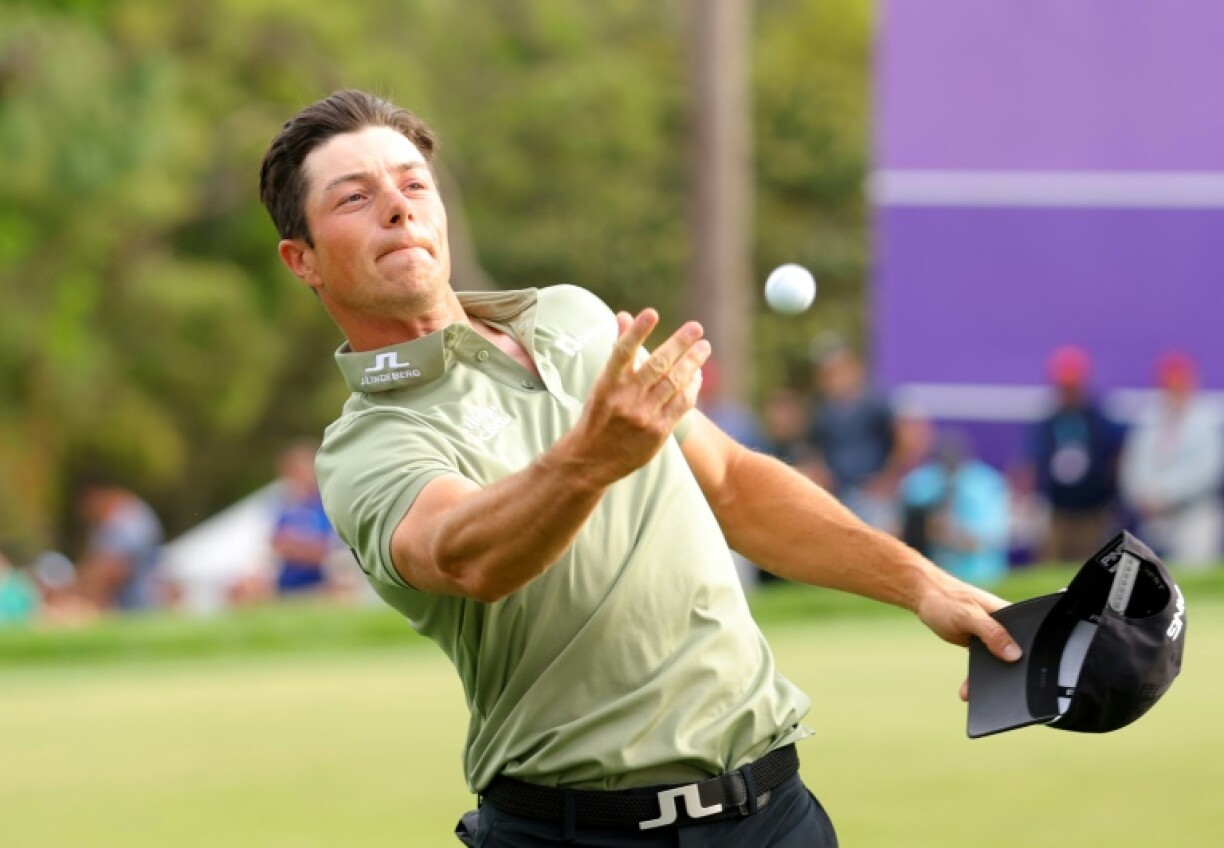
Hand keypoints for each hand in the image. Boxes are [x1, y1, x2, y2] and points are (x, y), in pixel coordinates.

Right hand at [568, 309, 710, 484]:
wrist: (591, 460)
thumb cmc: (598, 415)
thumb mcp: (602, 383)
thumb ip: (618, 350)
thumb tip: (624, 315)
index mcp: (607, 383)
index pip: (622, 352)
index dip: (637, 332)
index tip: (651, 313)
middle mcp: (625, 398)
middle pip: (657, 365)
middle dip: (679, 343)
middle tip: (696, 328)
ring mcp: (643, 416)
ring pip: (674, 383)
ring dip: (692, 362)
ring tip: (704, 347)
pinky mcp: (658, 432)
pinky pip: (681, 404)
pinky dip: (692, 387)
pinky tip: (697, 375)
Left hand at [913, 575, 1020, 701]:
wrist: (924, 598)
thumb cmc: (946, 599)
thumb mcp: (968, 615)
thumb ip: (991, 632)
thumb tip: (1014, 654)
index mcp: (1010, 614)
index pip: (1027, 639)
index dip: (1028, 660)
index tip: (1022, 682)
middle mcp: (1005, 627)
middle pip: (1013, 655)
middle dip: (1007, 676)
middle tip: (999, 694)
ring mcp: (993, 636)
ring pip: (997, 663)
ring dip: (988, 680)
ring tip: (975, 694)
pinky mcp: (980, 644)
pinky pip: (982, 664)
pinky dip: (975, 677)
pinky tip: (967, 691)